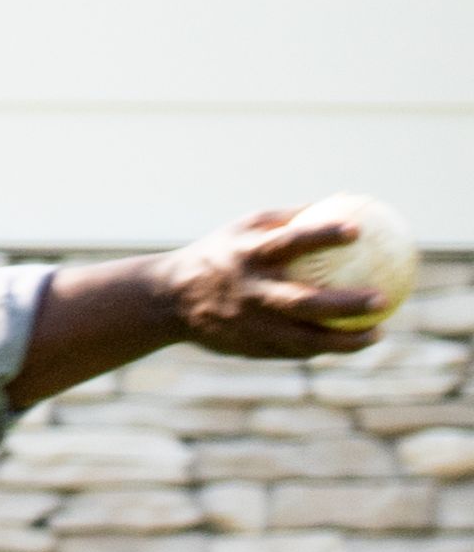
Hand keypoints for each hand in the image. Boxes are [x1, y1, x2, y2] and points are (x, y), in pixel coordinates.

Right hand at [176, 202, 396, 362]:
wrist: (169, 299)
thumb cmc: (220, 255)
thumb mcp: (245, 228)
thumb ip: (292, 218)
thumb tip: (348, 201)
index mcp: (247, 256)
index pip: (289, 242)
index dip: (323, 235)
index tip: (357, 230)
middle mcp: (249, 291)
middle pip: (303, 302)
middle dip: (345, 304)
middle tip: (382, 298)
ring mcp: (249, 323)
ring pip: (304, 338)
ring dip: (344, 340)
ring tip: (378, 333)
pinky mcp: (248, 346)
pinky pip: (293, 350)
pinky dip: (322, 347)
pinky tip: (348, 341)